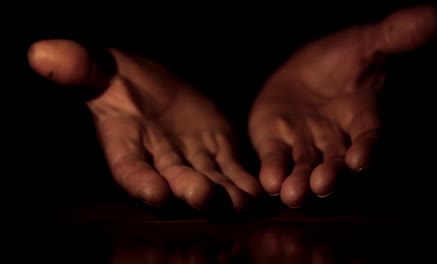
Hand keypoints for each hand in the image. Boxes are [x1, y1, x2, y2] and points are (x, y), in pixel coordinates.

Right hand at [28, 40, 261, 210]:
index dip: (140, 181)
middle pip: (175, 181)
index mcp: (128, 147)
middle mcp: (161, 162)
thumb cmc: (123, 80)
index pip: (129, 169)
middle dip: (189, 190)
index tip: (154, 190)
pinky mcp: (221, 153)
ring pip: (210, 181)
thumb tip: (42, 54)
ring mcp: (194, 161)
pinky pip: (234, 169)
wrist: (157, 87)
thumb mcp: (102, 69)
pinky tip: (260, 188)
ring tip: (240, 200)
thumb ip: (80, 67)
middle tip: (203, 194)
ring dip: (226, 193)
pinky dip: (246, 180)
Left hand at [248, 5, 436, 206]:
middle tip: (323, 186)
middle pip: (335, 162)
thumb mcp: (364, 43)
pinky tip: (269, 182)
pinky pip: (276, 160)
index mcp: (360, 118)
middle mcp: (335, 139)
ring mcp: (304, 144)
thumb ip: (392, 36)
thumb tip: (432, 15)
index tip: (360, 160)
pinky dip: (273, 171)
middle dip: (330, 175)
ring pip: (304, 168)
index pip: (369, 136)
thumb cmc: (340, 60)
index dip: (366, 148)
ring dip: (300, 182)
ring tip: (292, 194)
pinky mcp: (276, 143)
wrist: (303, 71)